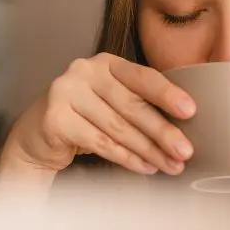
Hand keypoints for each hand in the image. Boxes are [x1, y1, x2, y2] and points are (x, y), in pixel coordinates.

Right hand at [4, 53, 196, 175]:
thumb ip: (139, 103)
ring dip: (148, 150)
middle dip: (162, 131)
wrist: (38, 137)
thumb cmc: (85, 118)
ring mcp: (66, 92)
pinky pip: (100, 143)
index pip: (142, 76)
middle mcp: (84, 71)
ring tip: (171, 165)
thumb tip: (183, 126)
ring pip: (118, 127)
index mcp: (105, 62)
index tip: (191, 111)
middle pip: (131, 105)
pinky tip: (145, 168)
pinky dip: (126, 158)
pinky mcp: (56, 118)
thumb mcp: (112, 102)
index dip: (167, 94)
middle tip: (186, 151)